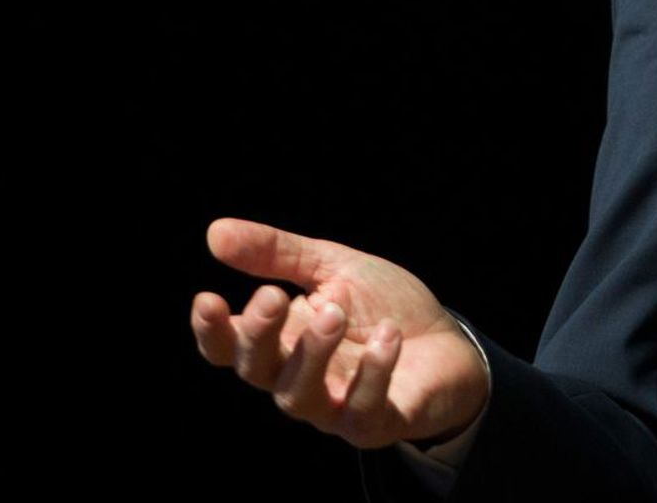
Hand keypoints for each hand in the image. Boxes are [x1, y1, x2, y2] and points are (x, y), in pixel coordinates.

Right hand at [190, 217, 490, 448]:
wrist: (449, 342)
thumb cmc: (383, 305)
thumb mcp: (334, 267)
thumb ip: (278, 254)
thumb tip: (215, 232)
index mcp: (282, 340)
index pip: (230, 346)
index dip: (212, 330)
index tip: (207, 299)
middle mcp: (298, 378)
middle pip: (256, 371)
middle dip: (258, 335)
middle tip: (274, 296)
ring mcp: (333, 407)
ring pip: (298, 397)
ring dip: (311, 353)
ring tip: (335, 311)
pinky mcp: (373, 423)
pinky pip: (360, 410)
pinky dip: (372, 373)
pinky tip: (387, 336)